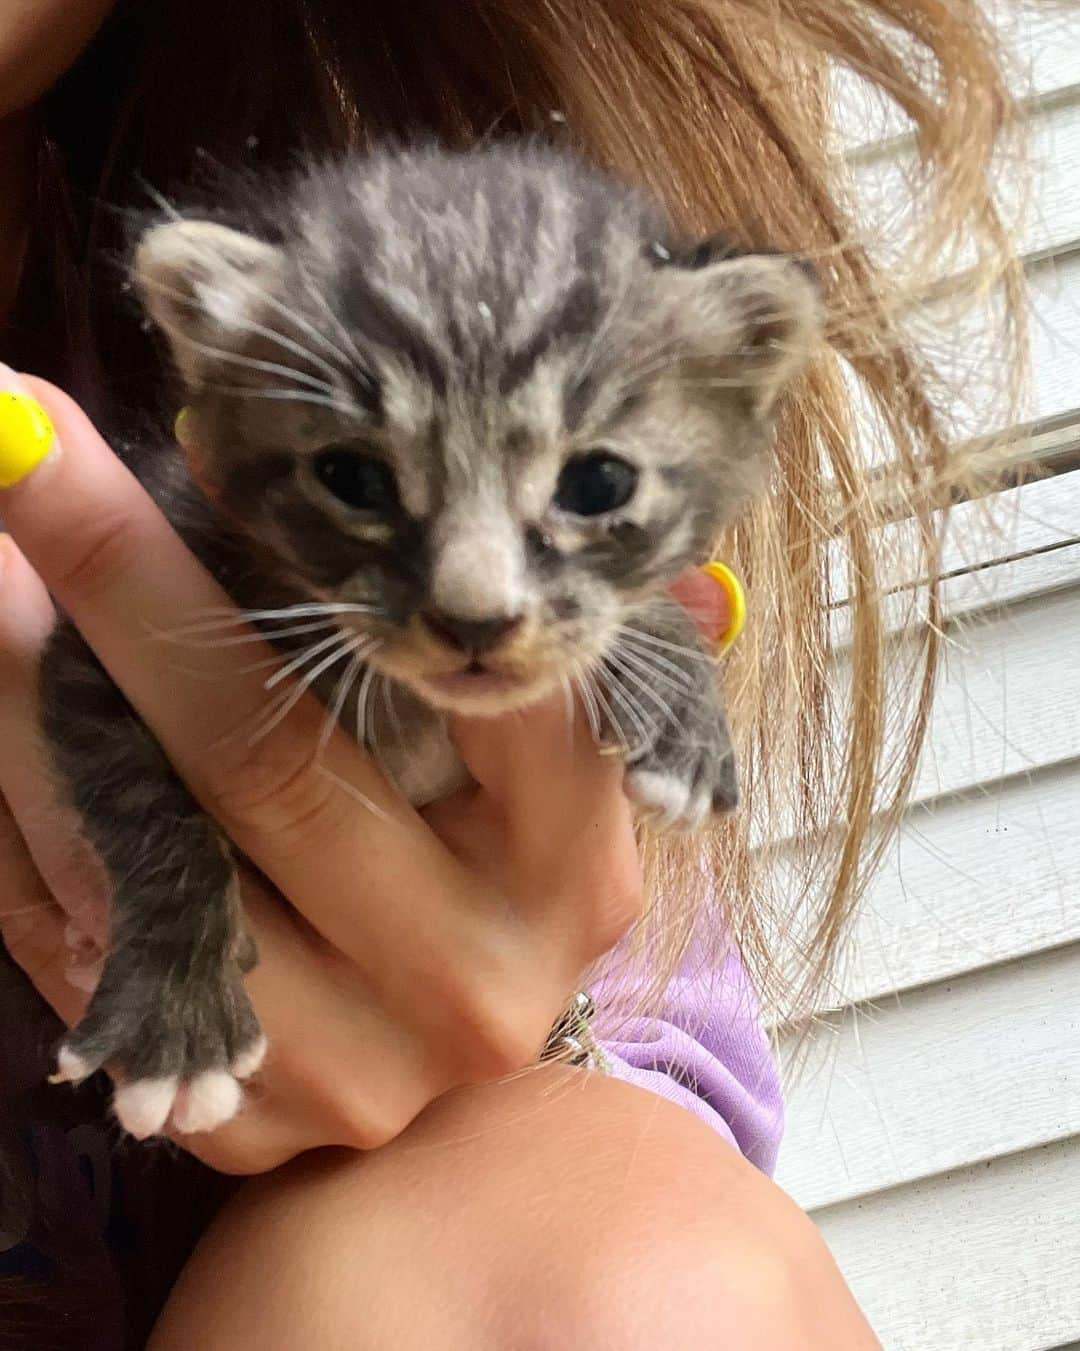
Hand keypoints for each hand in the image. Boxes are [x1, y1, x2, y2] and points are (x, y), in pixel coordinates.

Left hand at [0, 371, 731, 1173]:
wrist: (478, 1133)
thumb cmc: (500, 903)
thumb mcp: (546, 791)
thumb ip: (514, 674)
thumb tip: (474, 531)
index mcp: (570, 863)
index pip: (468, 681)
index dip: (327, 557)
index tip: (200, 435)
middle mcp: (475, 972)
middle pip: (273, 761)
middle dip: (132, 589)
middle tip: (26, 450)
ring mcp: (356, 1066)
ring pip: (154, 864)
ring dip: (34, 707)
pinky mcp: (250, 1126)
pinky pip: (99, 957)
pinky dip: (30, 830)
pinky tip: (7, 727)